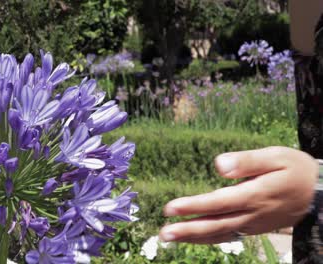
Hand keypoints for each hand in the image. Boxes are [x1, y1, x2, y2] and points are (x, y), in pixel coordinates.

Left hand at [159, 147, 317, 243]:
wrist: (318, 193)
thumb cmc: (294, 169)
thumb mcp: (276, 157)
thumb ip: (247, 161)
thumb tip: (219, 165)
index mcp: (254, 195)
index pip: (217, 203)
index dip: (193, 207)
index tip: (170, 208)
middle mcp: (251, 214)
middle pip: (214, 224)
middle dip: (187, 229)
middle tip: (164, 233)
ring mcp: (252, 224)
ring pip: (219, 233)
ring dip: (193, 237)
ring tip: (169, 238)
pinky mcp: (253, 227)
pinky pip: (227, 235)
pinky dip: (208, 238)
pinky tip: (192, 238)